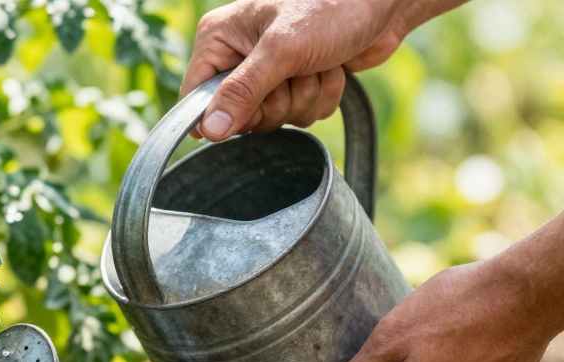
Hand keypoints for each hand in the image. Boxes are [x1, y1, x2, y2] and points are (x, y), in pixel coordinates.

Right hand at [183, 0, 456, 140]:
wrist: (384, 3)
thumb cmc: (332, 8)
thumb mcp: (282, 49)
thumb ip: (243, 90)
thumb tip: (209, 130)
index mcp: (219, 39)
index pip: (195, 96)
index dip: (220, 114)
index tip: (250, 109)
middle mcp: (237, 56)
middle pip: (238, 116)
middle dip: (277, 102)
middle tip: (296, 73)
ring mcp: (268, 72)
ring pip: (274, 118)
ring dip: (304, 98)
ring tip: (318, 65)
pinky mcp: (295, 83)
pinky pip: (299, 115)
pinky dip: (321, 97)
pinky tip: (331, 70)